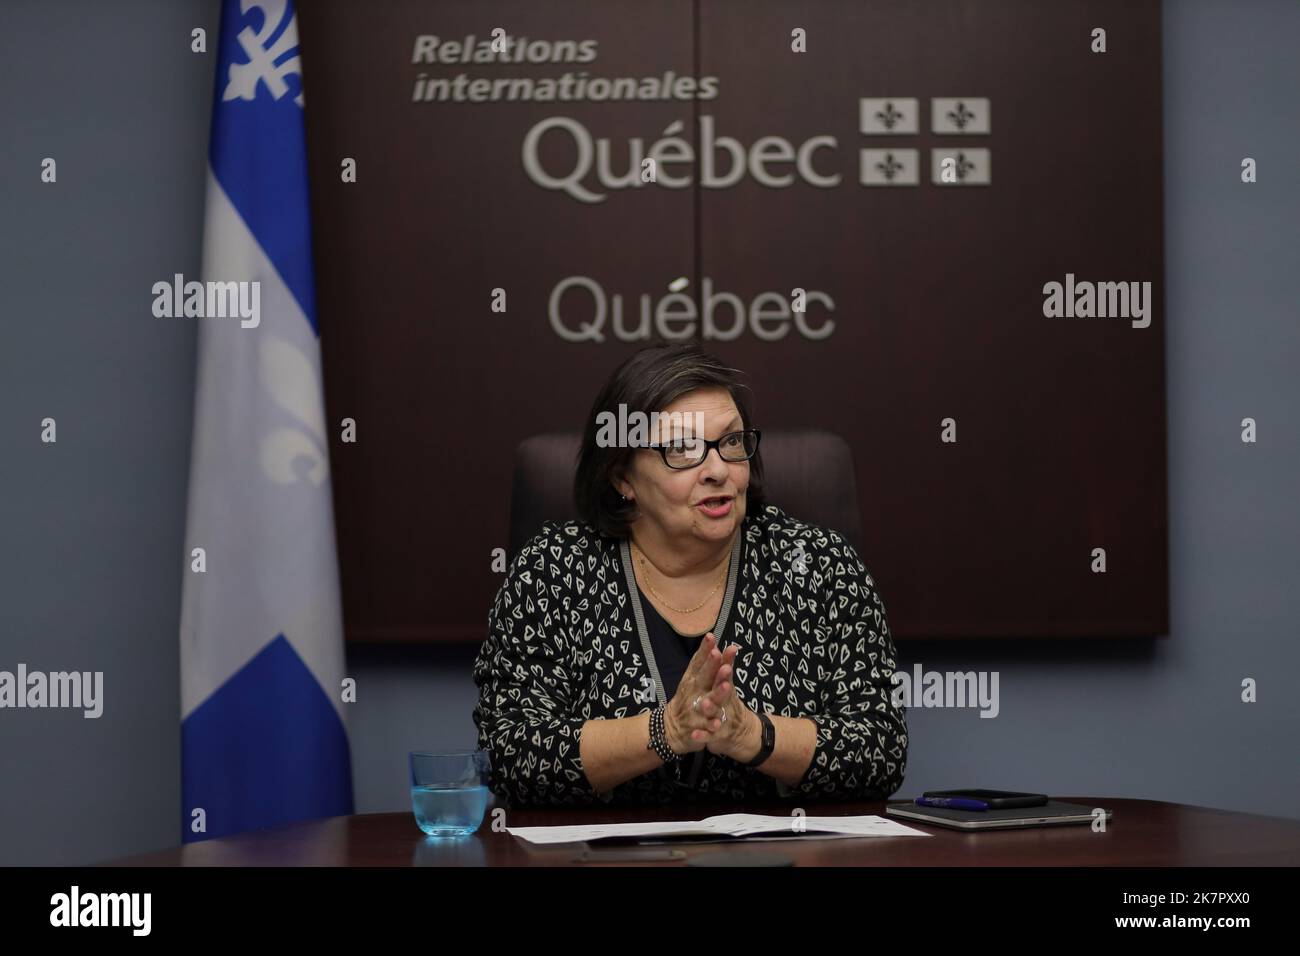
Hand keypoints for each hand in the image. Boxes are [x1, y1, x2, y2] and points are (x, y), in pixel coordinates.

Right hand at [663, 632, 728, 754]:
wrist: (671, 728)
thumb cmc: (687, 698)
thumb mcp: (692, 678)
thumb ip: (702, 661)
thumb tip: (711, 638)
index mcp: (693, 680)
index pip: (699, 662)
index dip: (705, 650)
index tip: (711, 637)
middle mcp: (694, 693)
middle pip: (704, 678)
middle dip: (712, 667)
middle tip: (721, 656)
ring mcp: (695, 711)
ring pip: (707, 702)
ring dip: (716, 695)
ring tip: (726, 686)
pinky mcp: (697, 729)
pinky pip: (704, 728)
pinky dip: (709, 727)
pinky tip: (716, 724)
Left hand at [700, 646, 758, 761]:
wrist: (742, 734)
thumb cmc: (729, 704)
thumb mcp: (727, 684)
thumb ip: (725, 665)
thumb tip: (724, 644)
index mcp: (724, 687)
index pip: (725, 671)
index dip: (725, 660)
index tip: (724, 649)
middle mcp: (725, 701)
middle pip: (722, 689)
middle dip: (721, 680)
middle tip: (723, 669)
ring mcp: (721, 718)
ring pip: (715, 712)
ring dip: (710, 707)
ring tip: (704, 703)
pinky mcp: (716, 735)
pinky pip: (708, 735)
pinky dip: (702, 735)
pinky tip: (694, 735)